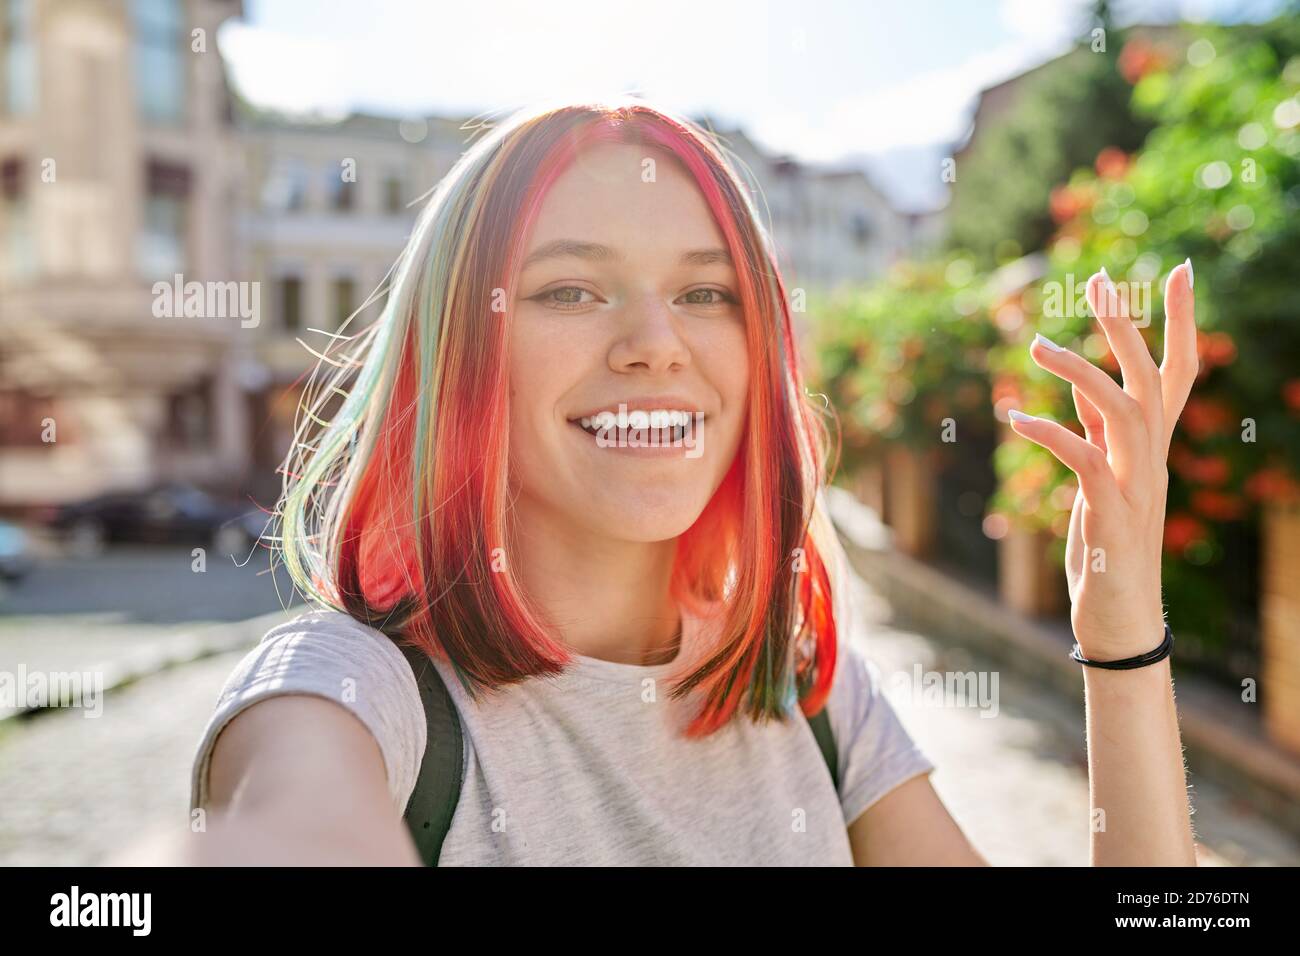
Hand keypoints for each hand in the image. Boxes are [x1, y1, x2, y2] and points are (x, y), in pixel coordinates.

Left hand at [1009, 261, 1195, 660]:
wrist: (1120, 621)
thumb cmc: (1107, 548)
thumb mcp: (1101, 478)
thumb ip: (1095, 430)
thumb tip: (1082, 383)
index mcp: (1149, 448)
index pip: (1175, 374)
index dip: (1180, 323)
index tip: (1181, 269)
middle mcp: (1151, 460)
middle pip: (1151, 379)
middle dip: (1127, 327)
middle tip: (1100, 278)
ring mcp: (1136, 487)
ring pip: (1122, 411)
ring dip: (1080, 373)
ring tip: (1037, 345)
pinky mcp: (1111, 516)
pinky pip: (1083, 461)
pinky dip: (1050, 435)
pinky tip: (1014, 419)